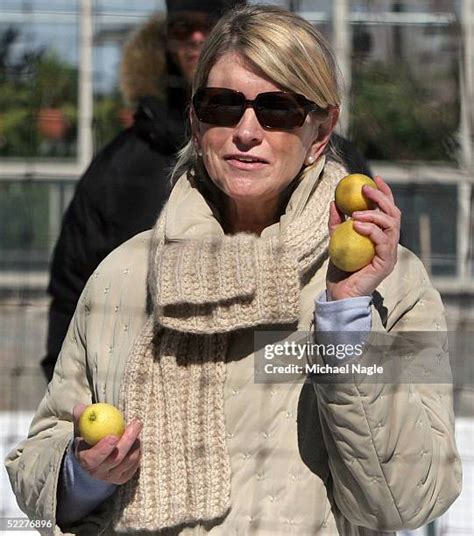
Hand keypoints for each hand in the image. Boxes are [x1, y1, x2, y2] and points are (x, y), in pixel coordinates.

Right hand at [72, 403, 141, 484]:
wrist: (91, 459)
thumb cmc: (87, 439)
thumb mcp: (81, 428)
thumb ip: (81, 417)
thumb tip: (81, 407)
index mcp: (85, 460)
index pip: (94, 458)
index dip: (103, 449)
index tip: (113, 436)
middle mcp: (98, 472)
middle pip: (116, 459)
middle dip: (128, 440)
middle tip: (136, 423)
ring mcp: (111, 477)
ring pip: (129, 461)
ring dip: (136, 444)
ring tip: (136, 428)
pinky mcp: (123, 478)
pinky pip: (135, 465)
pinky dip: (138, 451)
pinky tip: (136, 440)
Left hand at [327, 175, 400, 300]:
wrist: (339, 293)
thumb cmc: (339, 270)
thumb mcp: (336, 240)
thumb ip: (337, 223)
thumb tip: (334, 202)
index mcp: (381, 237)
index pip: (388, 211)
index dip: (384, 193)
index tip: (373, 178)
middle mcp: (390, 244)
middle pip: (394, 214)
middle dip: (381, 198)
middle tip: (365, 189)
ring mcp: (390, 254)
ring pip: (391, 225)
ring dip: (374, 214)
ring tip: (355, 213)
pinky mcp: (386, 263)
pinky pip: (383, 241)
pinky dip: (371, 229)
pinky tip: (356, 224)